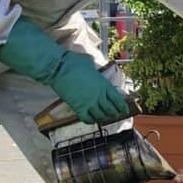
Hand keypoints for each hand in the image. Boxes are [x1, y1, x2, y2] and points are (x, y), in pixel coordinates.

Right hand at [0, 16, 128, 123]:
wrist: (58, 68)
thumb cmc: (73, 62)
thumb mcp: (89, 62)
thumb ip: (94, 69)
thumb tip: (93, 68)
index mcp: (103, 84)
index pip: (118, 99)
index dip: (122, 107)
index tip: (124, 110)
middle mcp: (98, 95)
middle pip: (111, 110)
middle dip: (114, 114)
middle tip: (114, 115)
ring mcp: (88, 103)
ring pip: (101, 116)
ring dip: (103, 118)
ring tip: (103, 117)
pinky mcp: (78, 108)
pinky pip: (88, 119)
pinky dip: (91, 120)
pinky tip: (91, 118)